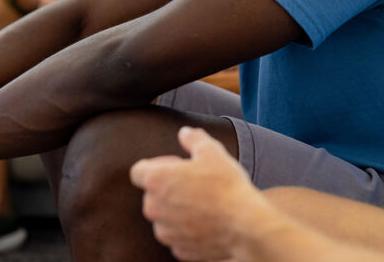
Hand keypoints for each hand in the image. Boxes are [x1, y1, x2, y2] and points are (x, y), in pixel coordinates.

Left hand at [130, 126, 271, 260]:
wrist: (245, 225)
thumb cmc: (227, 186)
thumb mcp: (212, 151)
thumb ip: (193, 138)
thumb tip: (184, 133)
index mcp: (156, 180)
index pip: (138, 171)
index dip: (156, 165)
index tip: (176, 166)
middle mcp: (154, 208)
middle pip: (151, 195)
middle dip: (168, 188)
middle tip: (194, 183)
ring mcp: (165, 232)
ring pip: (164, 217)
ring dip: (176, 210)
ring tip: (203, 203)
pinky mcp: (178, 249)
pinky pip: (177, 235)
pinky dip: (187, 229)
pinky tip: (207, 221)